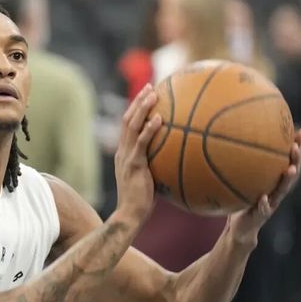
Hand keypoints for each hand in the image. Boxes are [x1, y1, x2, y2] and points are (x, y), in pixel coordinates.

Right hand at [114, 83, 162, 224]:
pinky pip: (141, 143)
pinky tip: (160, 119)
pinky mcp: (134, 164)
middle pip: (127, 119)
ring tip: (154, 94)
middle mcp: (123, 151)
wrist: (130, 214)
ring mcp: (127, 157)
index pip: (127, 126)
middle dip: (138, 101)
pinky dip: (149, 129)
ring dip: (142, 108)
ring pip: (131, 126)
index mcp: (124, 153)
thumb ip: (157, 166)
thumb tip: (177, 159)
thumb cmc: (142, 202)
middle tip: (150, 87)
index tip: (147, 95)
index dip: (135, 109)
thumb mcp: (149, 179)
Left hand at [229, 128, 300, 243]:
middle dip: (295, 159)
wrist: (240, 229)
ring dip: (287, 180)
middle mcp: (275, 191)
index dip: (295, 147)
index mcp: (273, 182)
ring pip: (281, 190)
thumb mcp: (239, 183)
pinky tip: (264, 197)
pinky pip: (264, 209)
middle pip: (289, 173)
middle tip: (296, 146)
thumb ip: (236, 168)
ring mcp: (271, 203)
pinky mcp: (261, 216)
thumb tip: (225, 144)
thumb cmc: (239, 202)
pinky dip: (264, 203)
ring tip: (291, 169)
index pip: (286, 161)